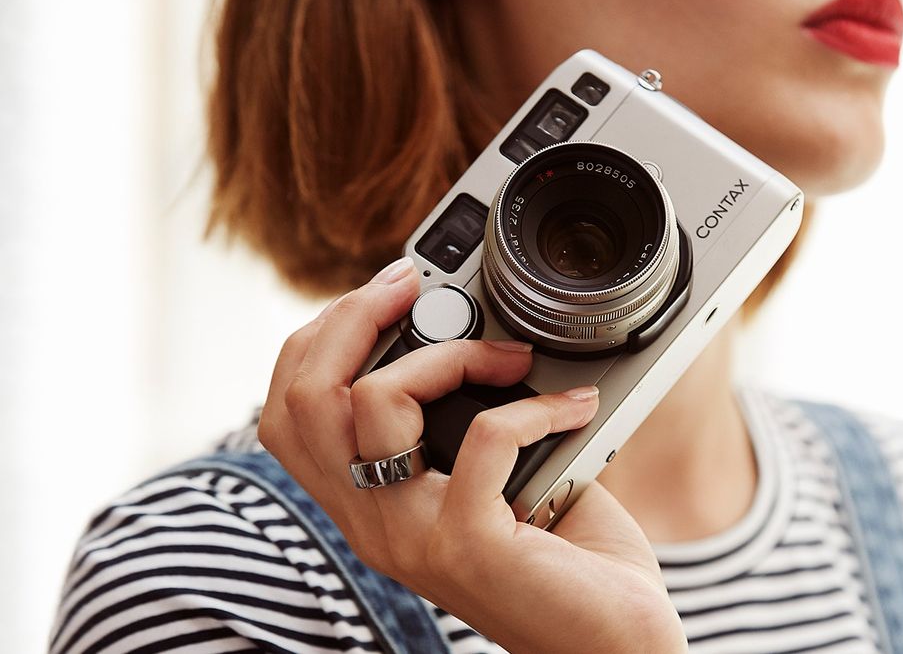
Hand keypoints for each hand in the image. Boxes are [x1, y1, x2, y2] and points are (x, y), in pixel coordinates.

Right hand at [258, 258, 686, 653]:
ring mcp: (411, 538)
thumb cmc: (569, 562)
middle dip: (354, 317)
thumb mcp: (501, 477)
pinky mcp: (466, 544)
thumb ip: (473, 418)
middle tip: (414, 285)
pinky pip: (485, 435)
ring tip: (514, 358)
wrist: (615, 646)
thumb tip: (490, 336)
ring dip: (450, 353)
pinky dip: (537, 404)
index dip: (321, 336)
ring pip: (373, 402)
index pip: (287, 413)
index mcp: (369, 506)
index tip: (389, 291)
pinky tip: (576, 406)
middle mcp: (372, 525)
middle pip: (302, 398)